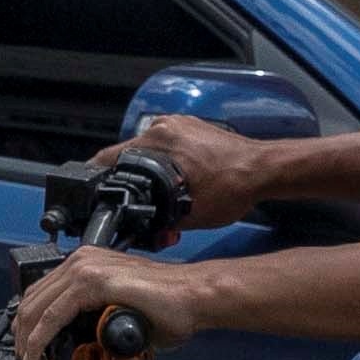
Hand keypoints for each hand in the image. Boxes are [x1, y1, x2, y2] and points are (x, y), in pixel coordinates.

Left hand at [11, 245, 211, 359]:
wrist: (193, 297)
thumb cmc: (167, 307)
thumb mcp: (116, 311)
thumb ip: (95, 320)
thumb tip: (81, 345)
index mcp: (85, 264)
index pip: (40, 295)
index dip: (29, 327)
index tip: (32, 353)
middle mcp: (80, 261)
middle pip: (32, 301)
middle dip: (23, 337)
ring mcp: (85, 268)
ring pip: (36, 309)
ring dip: (28, 342)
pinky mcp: (92, 282)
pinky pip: (53, 315)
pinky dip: (40, 339)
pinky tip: (38, 357)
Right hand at [86, 112, 276, 230]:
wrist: (265, 170)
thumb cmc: (235, 186)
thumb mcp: (189, 215)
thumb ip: (159, 222)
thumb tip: (143, 233)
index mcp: (157, 140)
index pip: (110, 157)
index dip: (99, 178)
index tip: (94, 191)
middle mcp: (165, 126)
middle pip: (128, 154)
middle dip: (128, 178)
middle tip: (132, 199)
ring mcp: (180, 125)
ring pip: (149, 151)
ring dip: (149, 171)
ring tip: (157, 192)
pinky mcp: (193, 129)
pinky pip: (167, 146)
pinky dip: (166, 163)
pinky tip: (176, 181)